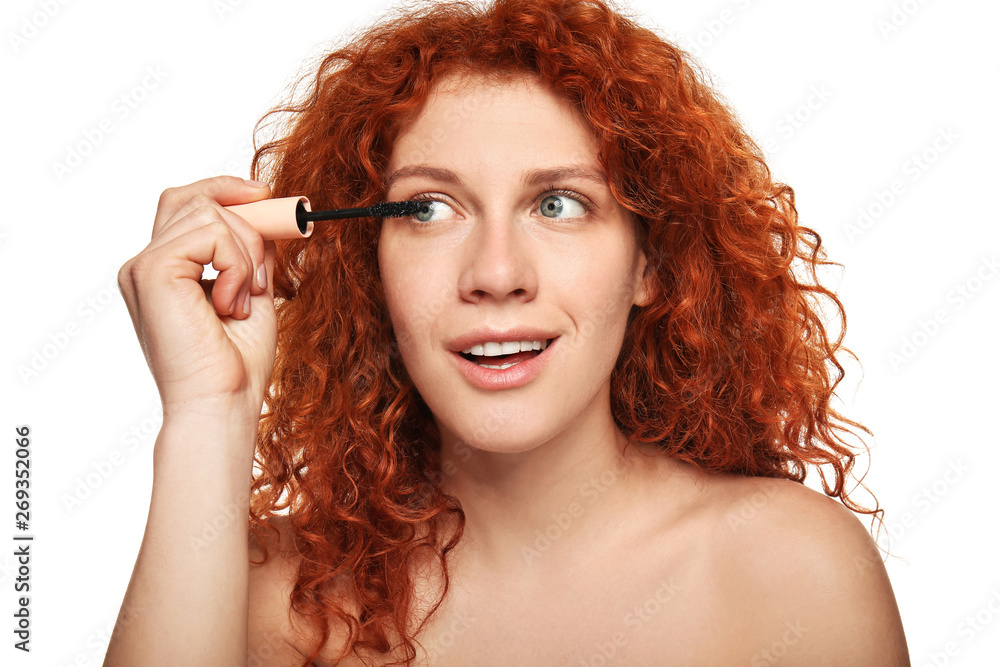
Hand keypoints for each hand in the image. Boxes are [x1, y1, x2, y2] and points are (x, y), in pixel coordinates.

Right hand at [118, 176, 278, 414]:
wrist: (221, 404)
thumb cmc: (235, 365)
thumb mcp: (252, 295)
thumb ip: (251, 254)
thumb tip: (266, 215)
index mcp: (164, 272)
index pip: (185, 204)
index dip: (225, 191)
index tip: (265, 197)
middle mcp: (145, 265)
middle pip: (192, 198)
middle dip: (244, 216)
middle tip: (270, 252)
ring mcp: (143, 266)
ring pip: (209, 213)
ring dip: (245, 254)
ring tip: (245, 300)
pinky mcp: (152, 271)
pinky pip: (211, 233)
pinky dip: (237, 265)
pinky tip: (231, 305)